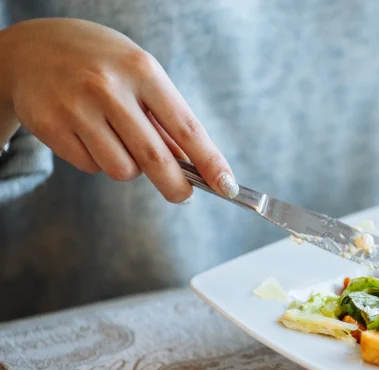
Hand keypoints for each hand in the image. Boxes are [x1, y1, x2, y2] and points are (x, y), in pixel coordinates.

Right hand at [0, 18, 237, 201]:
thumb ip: (164, 118)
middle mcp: (109, 87)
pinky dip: (97, 160)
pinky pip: (91, 166)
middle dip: (176, 186)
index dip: (210, 162)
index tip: (227, 186)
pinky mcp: (50, 126)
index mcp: (143, 71)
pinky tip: (87, 133)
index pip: (186, 127)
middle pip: (155, 158)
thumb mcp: (139, 76)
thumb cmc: (103, 65)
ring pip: (122, 169)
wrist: (32, 47)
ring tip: (118, 140)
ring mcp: (77, 107)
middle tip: (183, 194)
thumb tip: (193, 166)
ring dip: (129, 168)